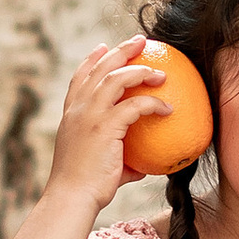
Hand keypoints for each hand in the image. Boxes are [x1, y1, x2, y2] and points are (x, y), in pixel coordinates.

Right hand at [48, 36, 170, 208]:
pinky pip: (135, 105)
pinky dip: (153, 103)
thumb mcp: (100, 165)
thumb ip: (121, 160)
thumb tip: (142, 164)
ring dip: (141, 71)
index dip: (92, 59)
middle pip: (100, 68)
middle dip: (121, 50)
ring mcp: (90, 116)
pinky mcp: (105, 126)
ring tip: (160, 73)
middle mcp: (78, 110)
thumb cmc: (86, 188)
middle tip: (140, 41)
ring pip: (117, 78)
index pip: (80, 77)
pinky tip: (167, 109)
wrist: (72, 197)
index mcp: (71, 114)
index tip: (103, 46)